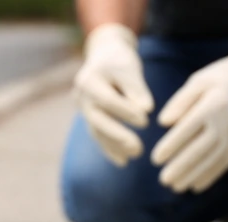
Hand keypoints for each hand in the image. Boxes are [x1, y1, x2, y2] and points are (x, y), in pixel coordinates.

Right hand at [74, 23, 154, 166]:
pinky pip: (98, 135)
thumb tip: (147, 109)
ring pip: (97, 131)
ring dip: (115, 145)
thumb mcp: (129, 67)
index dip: (125, 111)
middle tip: (138, 149)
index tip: (146, 120)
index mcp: (89, 80)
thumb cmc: (119, 60)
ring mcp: (82, 109)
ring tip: (135, 155)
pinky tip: (122, 160)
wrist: (102, 55)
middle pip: (98, 120)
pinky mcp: (88, 118)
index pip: (107, 99)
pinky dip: (109, 148)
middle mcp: (80, 96)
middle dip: (118, 136)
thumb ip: (136, 88)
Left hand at [151, 38, 227, 193]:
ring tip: (175, 186)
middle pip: (202, 148)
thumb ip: (180, 102)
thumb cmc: (220, 78)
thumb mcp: (199, 81)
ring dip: (194, 175)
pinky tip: (195, 186)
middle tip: (163, 180)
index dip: (171, 146)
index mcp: (214, 103)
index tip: (155, 159)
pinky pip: (227, 161)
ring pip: (214, 159)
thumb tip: (162, 122)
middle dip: (182, 166)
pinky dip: (211, 175)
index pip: (189, 128)